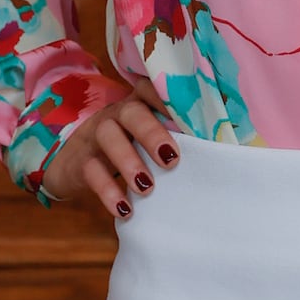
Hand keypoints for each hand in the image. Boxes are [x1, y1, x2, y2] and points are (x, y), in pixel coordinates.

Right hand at [42, 78, 182, 219]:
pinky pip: (92, 172)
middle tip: (171, 160)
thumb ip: (176, 138)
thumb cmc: (129, 149)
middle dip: (152, 134)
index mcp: (139, 104)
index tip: (191, 117)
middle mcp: (117, 114)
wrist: (74, 165)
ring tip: (147, 187)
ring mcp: (96, 135)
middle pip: (131, 112)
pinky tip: (125, 209)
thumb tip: (225, 148)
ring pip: (108, 137)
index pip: (152, 90)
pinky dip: (108, 191)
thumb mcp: (147, 139)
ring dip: (129, 162)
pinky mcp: (81, 161)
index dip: (169, 99)